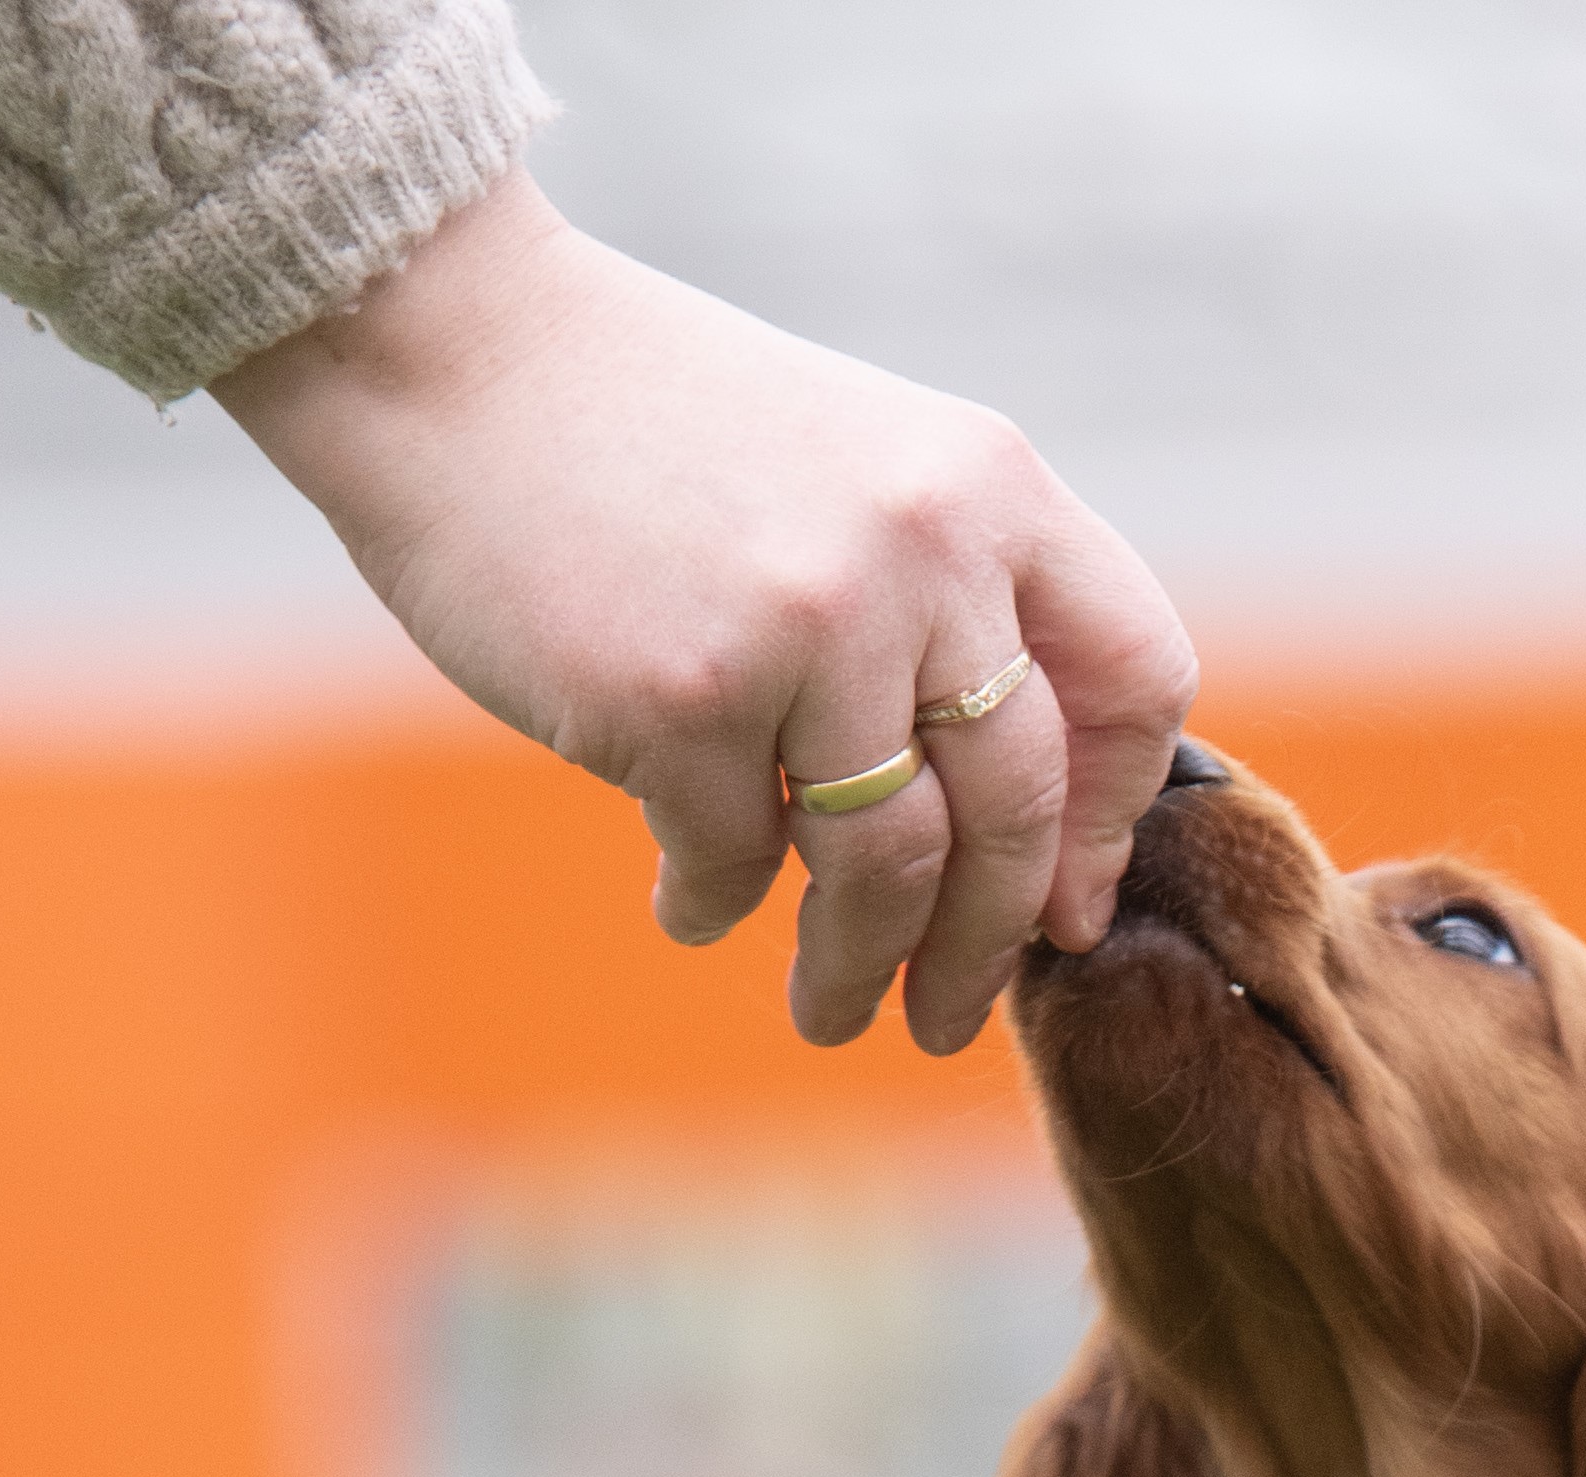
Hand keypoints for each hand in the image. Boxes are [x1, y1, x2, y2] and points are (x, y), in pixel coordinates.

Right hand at [210, 170, 1193, 1052]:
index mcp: (993, 487)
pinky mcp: (681, 697)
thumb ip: (962, 607)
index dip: (1115, 814)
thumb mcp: (866, 466)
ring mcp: (807, 628)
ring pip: (888, 863)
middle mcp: (924, 554)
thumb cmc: (663, 430)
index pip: (1137, 678)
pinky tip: (694, 910)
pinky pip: (734, 856)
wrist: (448, 347)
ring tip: (830, 1012)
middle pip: (1017, 807)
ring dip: (859, 965)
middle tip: (948, 1019)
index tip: (1069, 904)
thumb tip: (1034, 839)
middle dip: (988, 944)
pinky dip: (715, 901)